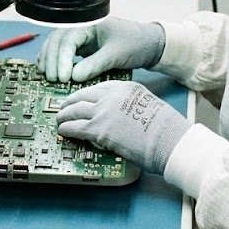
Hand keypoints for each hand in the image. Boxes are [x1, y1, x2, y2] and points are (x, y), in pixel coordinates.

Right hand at [36, 17, 164, 82]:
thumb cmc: (135, 43)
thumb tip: (73, 76)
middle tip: (53, 79)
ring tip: (48, 77)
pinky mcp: (82, 45)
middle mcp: (81, 27)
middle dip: (52, 60)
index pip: (68, 39)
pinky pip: (62, 50)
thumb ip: (95, 64)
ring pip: (56, 44)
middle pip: (57, 40)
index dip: (62, 59)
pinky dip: (54, 60)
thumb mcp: (116, 55)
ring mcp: (81, 36)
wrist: (148, 44)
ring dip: (49, 60)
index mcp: (89, 24)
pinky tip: (50, 70)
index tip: (63, 77)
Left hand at [56, 80, 189, 174]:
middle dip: (71, 102)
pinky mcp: (99, 130)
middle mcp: (112, 96)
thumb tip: (118, 118)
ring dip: (64, 115)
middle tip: (64, 107)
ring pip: (75, 110)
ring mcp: (103, 111)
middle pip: (82, 95)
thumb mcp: (147, 106)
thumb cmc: (165, 130)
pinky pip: (75, 127)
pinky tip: (62, 131)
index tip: (80, 99)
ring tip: (59, 120)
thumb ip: (130, 107)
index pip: (98, 87)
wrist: (169, 141)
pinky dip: (66, 129)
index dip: (85, 95)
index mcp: (125, 88)